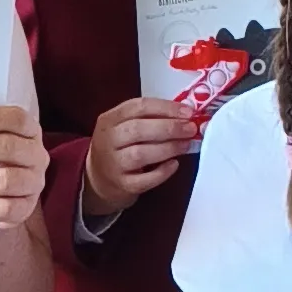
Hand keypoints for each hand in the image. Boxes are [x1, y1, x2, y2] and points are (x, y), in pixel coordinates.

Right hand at [80, 97, 187, 220]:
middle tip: (191, 129)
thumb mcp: (125, 126)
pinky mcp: (122, 185)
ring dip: (168, 148)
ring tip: (186, 145)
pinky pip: (145, 179)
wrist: (100, 179)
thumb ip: (150, 118)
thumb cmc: (120, 147)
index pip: (138, 107)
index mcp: (109, 119)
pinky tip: (174, 164)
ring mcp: (113, 164)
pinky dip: (162, 172)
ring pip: (141, 154)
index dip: (165, 108)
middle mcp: (107, 140)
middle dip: (169, 127)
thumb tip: (185, 114)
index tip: (188, 112)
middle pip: (138, 129)